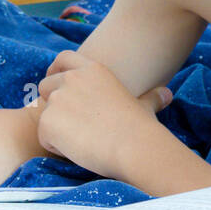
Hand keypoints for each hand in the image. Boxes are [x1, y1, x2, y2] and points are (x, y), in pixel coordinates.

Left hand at [32, 49, 172, 177]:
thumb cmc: (141, 128)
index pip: (62, 59)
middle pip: (45, 86)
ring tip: (81, 141)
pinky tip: (77, 151)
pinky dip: (55, 146)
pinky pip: (43, 136)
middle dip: (51, 103)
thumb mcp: (144, 105)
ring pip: (43, 114)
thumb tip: (167, 95)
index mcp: (93, 69)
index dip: (55, 70)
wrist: (134, 147)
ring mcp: (58, 98)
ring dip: (56, 128)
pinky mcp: (48, 121)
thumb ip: (151, 97)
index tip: (55, 85)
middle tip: (69, 123)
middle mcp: (72, 78)